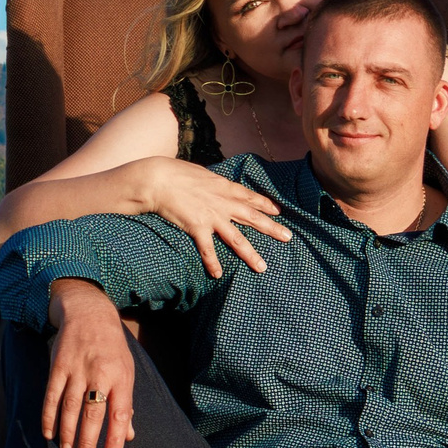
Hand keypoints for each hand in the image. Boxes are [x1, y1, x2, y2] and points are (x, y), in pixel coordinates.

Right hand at [43, 280, 136, 447]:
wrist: (89, 314)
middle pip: (93, 413)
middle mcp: (100, 374)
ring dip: (67, 432)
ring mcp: (77, 369)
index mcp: (121, 377)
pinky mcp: (58, 366)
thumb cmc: (112, 348)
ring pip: (70, 406)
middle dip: (88, 440)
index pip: (120, 413)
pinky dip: (49, 415)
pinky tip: (48, 432)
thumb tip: (128, 435)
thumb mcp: (126, 371)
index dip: (114, 438)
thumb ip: (125, 404)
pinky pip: (51, 395)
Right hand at [135, 158, 292, 277]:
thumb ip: (212, 182)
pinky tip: (217, 274)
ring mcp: (212, 217)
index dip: (266, 204)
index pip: (250, 197)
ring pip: (237, 239)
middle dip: (272, 228)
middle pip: (253, 218)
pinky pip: (207, 249)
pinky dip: (212, 262)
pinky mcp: (197, 227)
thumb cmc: (176, 173)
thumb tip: (214, 184)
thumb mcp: (201, 174)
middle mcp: (223, 203)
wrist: (159, 179)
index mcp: (224, 187)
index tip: (279, 211)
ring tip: (262, 267)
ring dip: (250, 254)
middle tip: (288, 237)